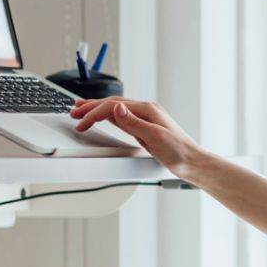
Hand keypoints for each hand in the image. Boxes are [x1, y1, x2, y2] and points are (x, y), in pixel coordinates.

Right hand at [69, 97, 200, 174]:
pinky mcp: (145, 128)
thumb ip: (134, 123)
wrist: (193, 162)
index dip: (94, 113)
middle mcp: (146, 111)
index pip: (113, 106)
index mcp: (147, 109)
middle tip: (74, 112)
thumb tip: (117, 108)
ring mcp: (145, 118)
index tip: (81, 122)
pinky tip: (103, 117)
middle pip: (113, 104)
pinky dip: (108, 116)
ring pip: (116, 110)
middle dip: (91, 106)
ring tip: (82, 110)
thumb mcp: (155, 137)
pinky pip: (122, 118)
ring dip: (98, 109)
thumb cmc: (178, 151)